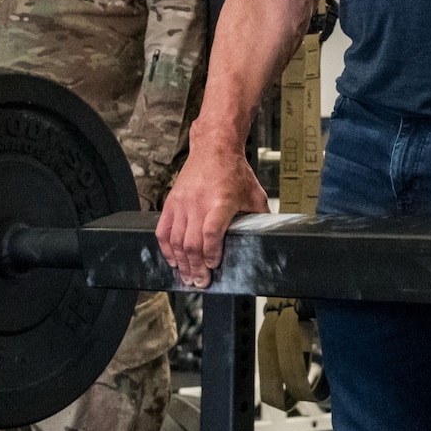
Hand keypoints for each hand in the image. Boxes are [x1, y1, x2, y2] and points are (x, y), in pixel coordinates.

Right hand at [156, 124, 267, 286]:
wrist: (214, 148)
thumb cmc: (235, 171)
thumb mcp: (255, 194)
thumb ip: (260, 217)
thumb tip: (267, 238)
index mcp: (221, 201)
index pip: (211, 232)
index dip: (211, 253)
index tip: (214, 266)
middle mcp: (198, 203)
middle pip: (192, 243)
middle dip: (195, 268)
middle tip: (200, 282)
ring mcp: (182, 203)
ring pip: (175, 241)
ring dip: (181, 263)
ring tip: (187, 276)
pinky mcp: (171, 202)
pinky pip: (163, 231)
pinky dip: (166, 249)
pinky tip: (173, 260)